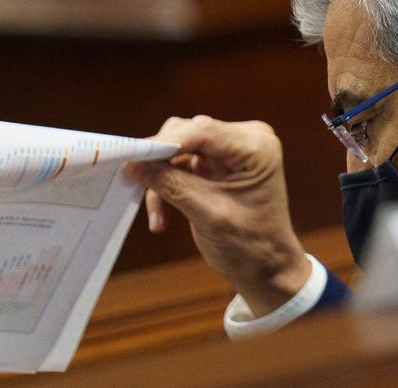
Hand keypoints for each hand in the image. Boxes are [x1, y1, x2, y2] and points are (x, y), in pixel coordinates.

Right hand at [125, 115, 311, 316]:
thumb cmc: (250, 245)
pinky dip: (167, 188)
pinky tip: (163, 218)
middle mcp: (245, 139)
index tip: (131, 157)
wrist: (266, 268)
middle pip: (186, 134)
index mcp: (255, 147)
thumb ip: (170, 183)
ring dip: (162, 182)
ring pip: (177, 150)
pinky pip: (179, 164)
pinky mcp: (216, 163)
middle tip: (138, 186)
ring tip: (158, 218)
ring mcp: (230, 150)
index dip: (163, 142)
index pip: (201, 131)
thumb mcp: (207, 213)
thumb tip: (132, 163)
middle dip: (160, 163)